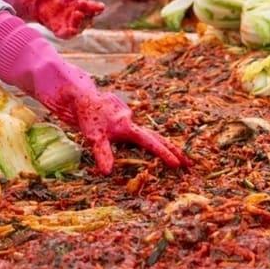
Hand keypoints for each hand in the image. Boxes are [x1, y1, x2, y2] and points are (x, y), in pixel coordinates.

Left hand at [33, 0, 104, 38]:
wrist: (42, 1)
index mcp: (85, 7)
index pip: (94, 9)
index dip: (97, 8)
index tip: (100, 6)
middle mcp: (80, 17)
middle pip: (88, 19)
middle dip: (87, 13)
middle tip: (83, 4)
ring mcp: (70, 25)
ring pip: (79, 28)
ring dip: (79, 22)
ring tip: (77, 13)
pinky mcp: (60, 31)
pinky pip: (66, 35)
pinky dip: (68, 33)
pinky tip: (70, 31)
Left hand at [47, 86, 186, 174]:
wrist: (81, 96)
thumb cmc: (87, 117)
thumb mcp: (93, 136)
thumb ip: (102, 153)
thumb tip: (107, 172)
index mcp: (128, 127)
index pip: (150, 143)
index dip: (164, 154)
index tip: (177, 165)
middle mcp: (132, 121)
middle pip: (157, 137)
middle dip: (173, 150)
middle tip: (188, 162)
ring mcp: (129, 117)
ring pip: (149, 132)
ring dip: (163, 144)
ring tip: (177, 156)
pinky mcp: (124, 116)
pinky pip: (137, 129)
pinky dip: (147, 138)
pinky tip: (147, 143)